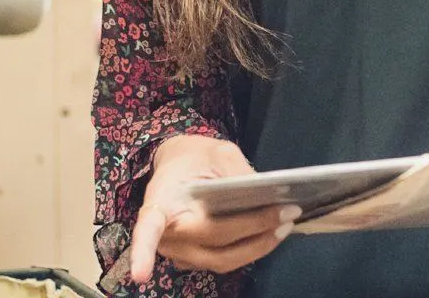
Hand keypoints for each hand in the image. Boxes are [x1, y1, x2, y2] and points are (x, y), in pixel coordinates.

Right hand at [130, 134, 300, 282]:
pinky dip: (250, 250)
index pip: (149, 228)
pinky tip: (273, 235)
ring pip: (220, 260)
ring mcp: (179, 251)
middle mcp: (166, 234)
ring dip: (257, 246)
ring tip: (286, 225)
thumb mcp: (218, 152)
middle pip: (211, 240)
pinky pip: (222, 260)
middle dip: (254, 229)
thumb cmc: (195, 157)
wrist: (179, 163)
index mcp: (160, 201)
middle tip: (288, 213)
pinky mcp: (194, 258)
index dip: (144, 251)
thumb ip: (236, 172)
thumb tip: (266, 192)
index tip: (139, 275)